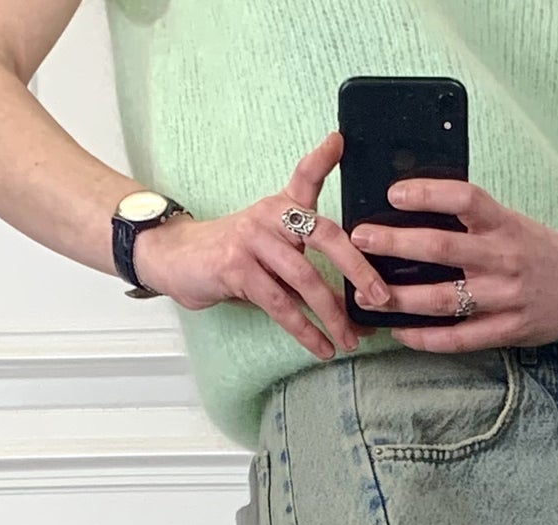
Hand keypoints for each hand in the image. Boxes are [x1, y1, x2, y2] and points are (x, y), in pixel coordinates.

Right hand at [132, 131, 392, 359]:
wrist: (175, 260)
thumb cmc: (233, 259)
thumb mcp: (270, 253)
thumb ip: (307, 271)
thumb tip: (355, 311)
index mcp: (281, 207)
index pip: (305, 177)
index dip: (322, 160)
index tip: (341, 142)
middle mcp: (270, 216)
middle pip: (324, 235)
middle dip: (358, 269)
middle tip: (382, 298)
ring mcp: (252, 240)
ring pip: (304, 278)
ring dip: (332, 314)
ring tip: (351, 340)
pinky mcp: (236, 269)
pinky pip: (280, 304)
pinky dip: (305, 330)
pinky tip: (321, 348)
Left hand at [349, 179, 557, 350]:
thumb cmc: (538, 250)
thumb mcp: (512, 223)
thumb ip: (473, 221)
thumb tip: (417, 210)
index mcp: (505, 224)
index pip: (466, 198)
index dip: (429, 194)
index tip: (393, 194)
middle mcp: (504, 258)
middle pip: (443, 249)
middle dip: (396, 244)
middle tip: (359, 239)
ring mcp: (505, 298)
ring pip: (444, 299)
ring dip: (401, 298)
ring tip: (367, 294)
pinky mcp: (507, 331)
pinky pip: (459, 339)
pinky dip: (426, 338)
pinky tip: (399, 332)